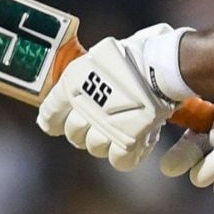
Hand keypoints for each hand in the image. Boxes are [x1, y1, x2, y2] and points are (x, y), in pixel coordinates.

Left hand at [36, 25, 187, 171]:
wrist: (161, 65)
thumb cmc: (139, 53)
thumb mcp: (106, 53)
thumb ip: (93, 70)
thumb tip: (94, 69)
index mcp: (73, 83)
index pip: (51, 112)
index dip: (52, 121)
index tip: (53, 125)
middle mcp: (84, 107)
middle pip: (74, 134)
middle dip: (84, 131)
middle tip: (99, 124)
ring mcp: (105, 126)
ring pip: (95, 147)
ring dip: (107, 141)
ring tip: (119, 130)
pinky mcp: (127, 140)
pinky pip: (119, 159)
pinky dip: (126, 156)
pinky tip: (133, 146)